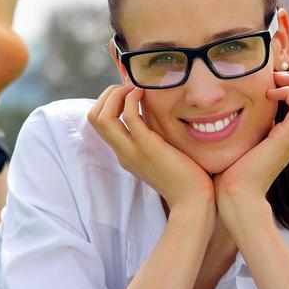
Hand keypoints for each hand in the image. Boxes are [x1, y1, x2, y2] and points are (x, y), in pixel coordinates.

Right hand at [88, 84, 214, 210]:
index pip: (100, 123)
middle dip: (107, 94)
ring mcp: (132, 150)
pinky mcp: (147, 147)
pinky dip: (132, 98)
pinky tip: (145, 92)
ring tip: (135, 86)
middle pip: (94, 117)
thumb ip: (154, 139)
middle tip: (129, 86)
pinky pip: (129, 116)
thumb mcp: (163, 155)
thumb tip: (159, 118)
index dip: (109, 101)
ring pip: (102, 117)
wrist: (194, 202)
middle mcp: (123, 152)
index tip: (128, 92)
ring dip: (116, 94)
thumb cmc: (186, 179)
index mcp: (125, 154)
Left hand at [214, 69, 288, 214]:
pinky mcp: (286, 139)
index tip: (270, 80)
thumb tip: (230, 110)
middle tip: (275, 76)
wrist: (235, 195)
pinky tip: (267, 95)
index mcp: (287, 133)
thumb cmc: (231, 171)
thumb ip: (246, 126)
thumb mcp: (242, 140)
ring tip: (274, 82)